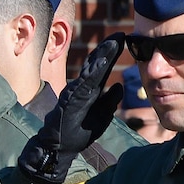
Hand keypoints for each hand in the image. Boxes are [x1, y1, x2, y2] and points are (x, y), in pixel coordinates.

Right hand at [18, 35, 125, 183]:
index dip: (112, 54)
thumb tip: (119, 86)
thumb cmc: (79, 132)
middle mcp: (82, 87)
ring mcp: (74, 92)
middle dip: (108, 48)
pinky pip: (82, 85)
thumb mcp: (102, 116)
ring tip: (113, 44)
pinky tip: (101, 65)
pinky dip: (92, 74)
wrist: (60, 148)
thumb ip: (110, 101)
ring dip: (101, 56)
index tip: (124, 40)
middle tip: (120, 34)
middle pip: (96, 64)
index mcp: (91, 90)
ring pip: (89, 70)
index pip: (103, 68)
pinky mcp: (69, 101)